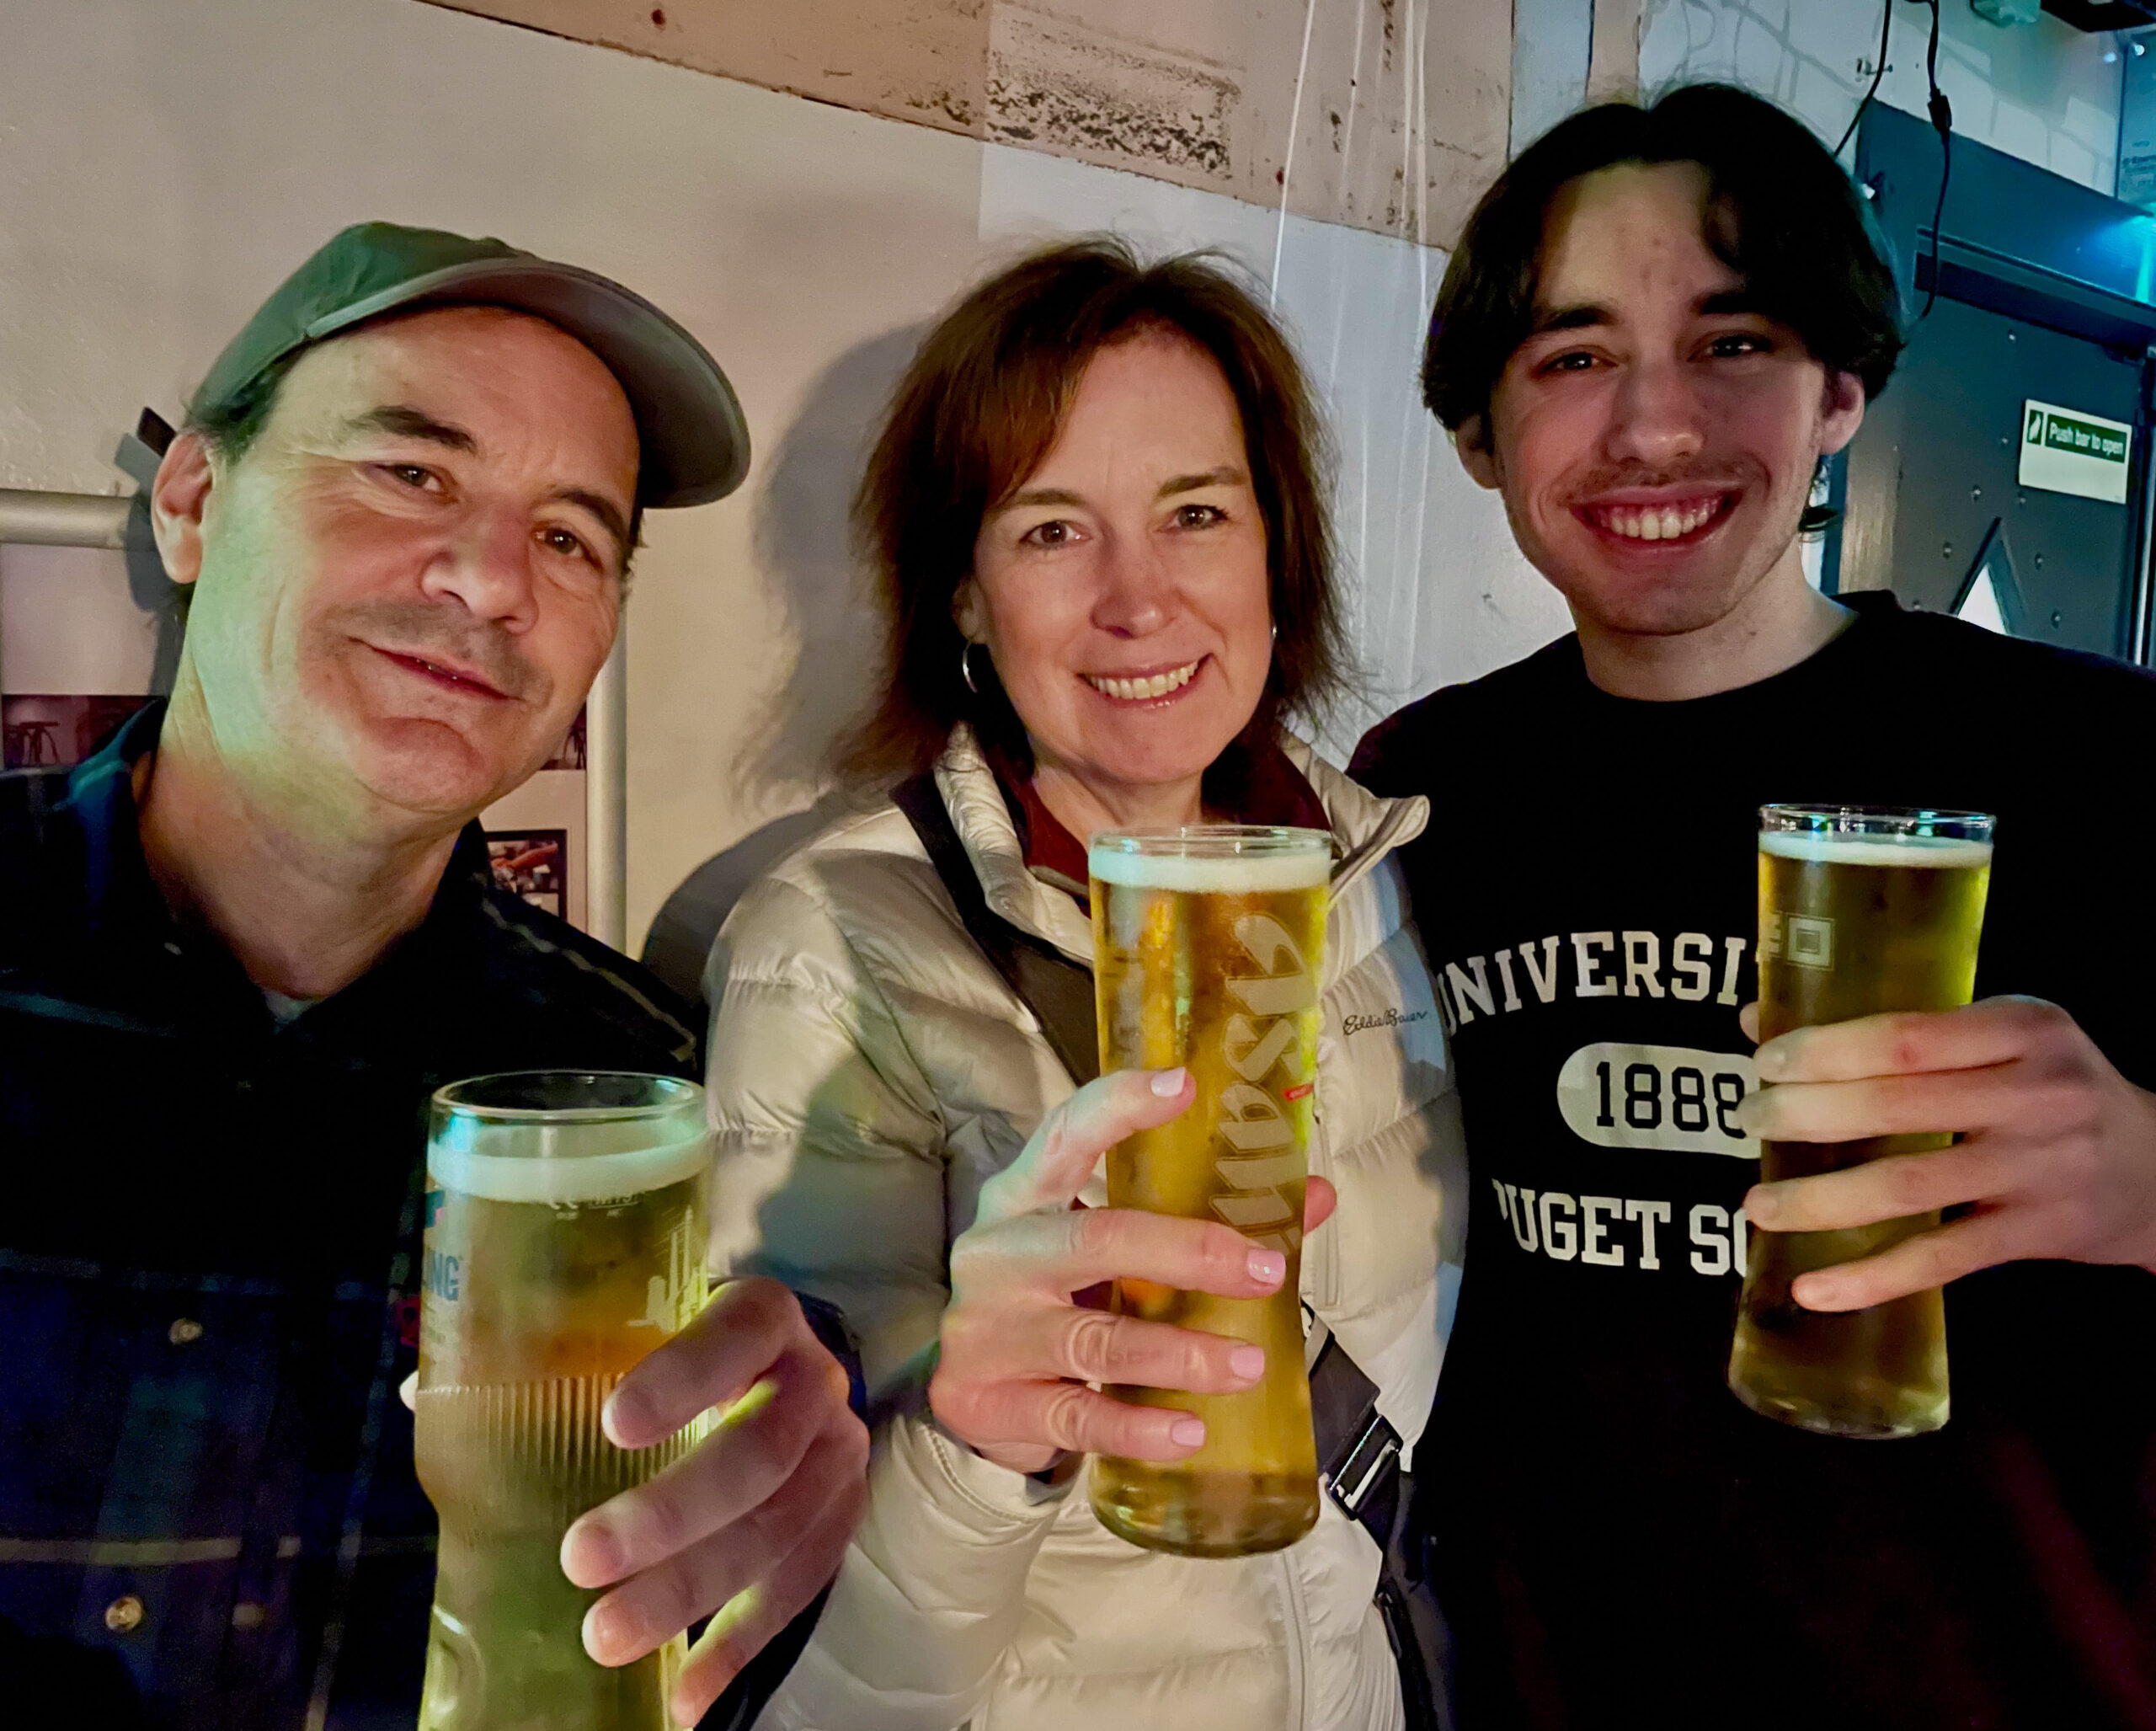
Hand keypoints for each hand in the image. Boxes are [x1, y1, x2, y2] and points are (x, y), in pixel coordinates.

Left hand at [557, 1278, 869, 1723]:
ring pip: (777, 1529)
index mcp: (760, 1317)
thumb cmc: (682, 1352)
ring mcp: (835, 1455)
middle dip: (672, 1513)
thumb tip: (420, 1392)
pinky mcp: (839, 1519)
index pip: (737, 1334)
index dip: (684, 1378)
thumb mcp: (633, 1333)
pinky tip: (685, 1695)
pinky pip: (798, 1589)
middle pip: (760, 1451)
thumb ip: (549, 1357)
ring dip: (691, 1592)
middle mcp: (812, 1381)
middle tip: (583, 1559)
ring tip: (606, 1637)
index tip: (612, 1425)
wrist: (784, 1371)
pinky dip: (739, 1646)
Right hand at [930, 1066, 1337, 1474]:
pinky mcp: (988, 1403)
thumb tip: (1313, 1196)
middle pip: (1094, 1241)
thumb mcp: (1106, 1251)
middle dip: (1187, 1252)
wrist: (966, 1395)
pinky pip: (1077, 1417)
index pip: (1066, 1135)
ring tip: (1249, 1364)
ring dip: (1181, 1353)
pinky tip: (1190, 1430)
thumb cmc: (1054, 1300)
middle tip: (1265, 1271)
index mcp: (1022, 1197)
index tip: (1185, 1084)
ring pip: (1095, 1339)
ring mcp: (988, 1332)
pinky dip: (1138, 1427)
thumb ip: (1196, 1220)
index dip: (1121, 1107)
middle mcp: (999, 1255)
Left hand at [1736, 997, 2155, 1310]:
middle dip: (1804, 1115)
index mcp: (2022, 1029)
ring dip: (1819, 1200)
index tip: (1764, 1062)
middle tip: (1748, 1121)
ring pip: (1907, 1185)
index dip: (1825, 1050)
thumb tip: (1754, 1020)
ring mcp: (2036, 1169)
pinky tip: (1812, 1287)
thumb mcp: (2001, 1036)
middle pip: (1896, 1106)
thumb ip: (1897, 1027)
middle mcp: (2035, 1094)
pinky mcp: (2035, 1235)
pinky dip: (1870, 1277)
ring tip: (1759, 1204)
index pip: (1906, 1034)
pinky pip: (1939, 1259)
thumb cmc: (2053, 1088)